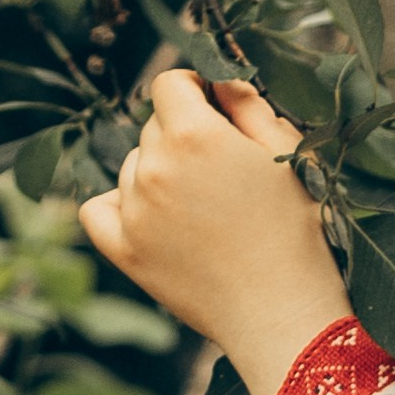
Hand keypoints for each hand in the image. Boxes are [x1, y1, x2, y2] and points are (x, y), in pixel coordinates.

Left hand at [78, 73, 354, 394]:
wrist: (283, 313)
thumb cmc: (296, 232)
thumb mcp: (286, 156)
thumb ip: (249, 106)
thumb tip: (220, 81)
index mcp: (194, 135)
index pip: (170, 83)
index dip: (193, 88)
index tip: (212, 107)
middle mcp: (153, 166)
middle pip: (153, 127)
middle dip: (182, 135)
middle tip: (222, 171)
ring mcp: (133, 210)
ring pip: (132, 167)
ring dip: (158, 173)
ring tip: (202, 207)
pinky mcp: (124, 250)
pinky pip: (97, 209)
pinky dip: (118, 205)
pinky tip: (150, 215)